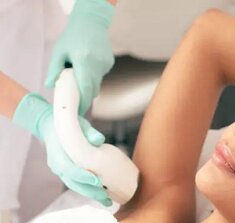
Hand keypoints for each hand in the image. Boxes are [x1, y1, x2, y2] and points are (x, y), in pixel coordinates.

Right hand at [12, 93, 112, 206]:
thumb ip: (88, 132)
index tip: (97, 181)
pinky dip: (90, 191)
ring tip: (107, 201)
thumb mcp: (78, 125)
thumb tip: (99, 139)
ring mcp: (61, 172)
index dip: (82, 176)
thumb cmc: (68, 126)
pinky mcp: (67, 175)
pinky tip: (103, 197)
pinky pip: (78, 185)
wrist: (51, 128)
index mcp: (57, 154)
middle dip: (90, 191)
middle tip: (106, 197)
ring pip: (76, 186)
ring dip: (92, 195)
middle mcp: (57, 166)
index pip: (68, 169)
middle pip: (73, 182)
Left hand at [45, 0, 114, 114]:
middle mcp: (97, 66)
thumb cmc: (72, 36)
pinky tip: (89, 63)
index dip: (82, 104)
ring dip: (88, 84)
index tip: (78, 112)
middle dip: (84, 96)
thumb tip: (50, 85)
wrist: (92, 22)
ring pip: (97, 84)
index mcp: (84, 62)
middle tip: (76, 98)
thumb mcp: (59, 51)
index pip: (85, 90)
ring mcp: (105, 65)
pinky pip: (100, 76)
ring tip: (80, 72)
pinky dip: (93, 75)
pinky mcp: (109, 64)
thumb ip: (54, 69)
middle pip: (92, 90)